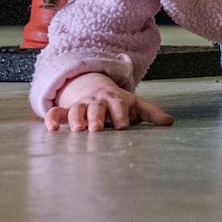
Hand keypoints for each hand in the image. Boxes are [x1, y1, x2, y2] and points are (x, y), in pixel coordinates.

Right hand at [43, 78, 173, 130]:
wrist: (99, 92)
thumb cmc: (121, 105)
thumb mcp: (137, 106)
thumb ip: (152, 114)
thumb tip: (170, 122)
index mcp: (115, 99)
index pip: (118, 105)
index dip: (121, 114)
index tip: (123, 126)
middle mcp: (97, 101)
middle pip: (96, 107)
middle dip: (97, 116)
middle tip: (97, 128)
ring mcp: (81, 105)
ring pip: (76, 109)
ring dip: (76, 118)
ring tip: (77, 129)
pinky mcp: (66, 112)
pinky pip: (56, 113)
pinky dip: (52, 119)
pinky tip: (51, 129)